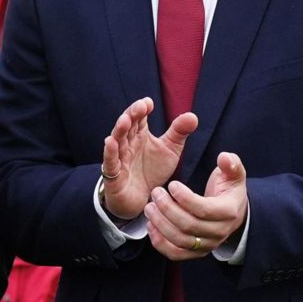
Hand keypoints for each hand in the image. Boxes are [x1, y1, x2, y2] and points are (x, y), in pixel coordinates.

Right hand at [99, 97, 196, 220]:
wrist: (142, 198)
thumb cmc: (152, 170)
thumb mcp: (170, 150)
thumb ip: (179, 132)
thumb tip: (193, 115)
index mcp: (140, 135)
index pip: (139, 118)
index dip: (142, 109)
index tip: (149, 103)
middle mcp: (128, 143)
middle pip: (127, 126)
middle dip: (132, 115)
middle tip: (140, 107)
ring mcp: (120, 158)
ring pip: (117, 141)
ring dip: (120, 130)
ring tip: (125, 120)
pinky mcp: (114, 174)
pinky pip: (110, 161)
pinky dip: (110, 152)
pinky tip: (110, 142)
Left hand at [144, 153, 247, 261]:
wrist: (233, 213)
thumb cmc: (228, 190)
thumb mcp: (234, 174)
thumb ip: (231, 163)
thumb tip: (224, 157)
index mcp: (229, 212)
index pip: (203, 209)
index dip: (184, 198)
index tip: (172, 184)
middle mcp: (219, 232)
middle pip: (188, 226)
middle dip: (167, 209)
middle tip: (155, 193)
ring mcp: (207, 245)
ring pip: (179, 241)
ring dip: (160, 224)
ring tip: (149, 207)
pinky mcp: (195, 253)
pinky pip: (175, 254)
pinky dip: (160, 243)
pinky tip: (151, 226)